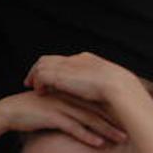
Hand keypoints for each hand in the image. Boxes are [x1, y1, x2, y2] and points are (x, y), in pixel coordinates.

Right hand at [0, 89, 126, 147]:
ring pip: (89, 119)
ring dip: (106, 130)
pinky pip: (73, 128)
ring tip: (121, 139)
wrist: (10, 111)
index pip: (99, 102)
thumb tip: (90, 119)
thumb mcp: (57, 106)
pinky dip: (87, 136)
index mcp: (73, 94)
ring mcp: (62, 107)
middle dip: (116, 122)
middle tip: (131, 131)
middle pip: (98, 110)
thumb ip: (73, 110)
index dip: (115, 112)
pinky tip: (99, 143)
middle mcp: (70, 98)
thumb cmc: (35, 110)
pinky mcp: (52, 117)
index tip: (130, 121)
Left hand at [24, 52, 140, 106]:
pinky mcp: (59, 74)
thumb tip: (98, 92)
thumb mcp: (110, 84)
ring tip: (31, 87)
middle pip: (49, 59)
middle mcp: (75, 59)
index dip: (56, 68)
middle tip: (32, 81)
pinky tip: (40, 93)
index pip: (65, 60)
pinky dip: (38, 83)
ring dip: (35, 76)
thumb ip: (100, 84)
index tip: (51, 78)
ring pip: (41, 65)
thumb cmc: (120, 91)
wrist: (119, 88)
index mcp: (88, 59)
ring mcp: (67, 65)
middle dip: (39, 69)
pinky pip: (40, 75)